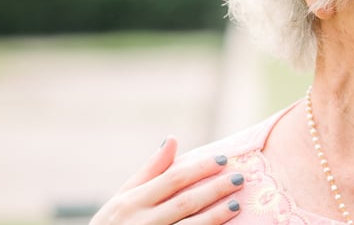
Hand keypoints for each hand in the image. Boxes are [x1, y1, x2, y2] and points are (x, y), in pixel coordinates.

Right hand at [90, 136, 244, 224]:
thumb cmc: (114, 223)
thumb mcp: (123, 197)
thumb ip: (150, 171)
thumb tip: (172, 138)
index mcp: (131, 202)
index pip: (173, 180)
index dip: (200, 168)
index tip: (224, 159)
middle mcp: (141, 221)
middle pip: (185, 202)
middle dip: (215, 189)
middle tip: (239, 178)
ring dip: (215, 215)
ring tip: (236, 204)